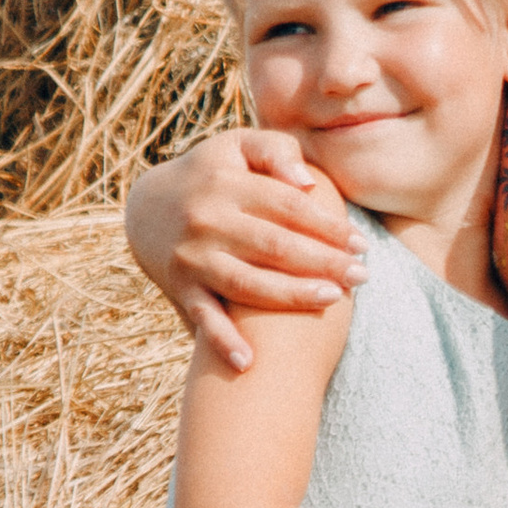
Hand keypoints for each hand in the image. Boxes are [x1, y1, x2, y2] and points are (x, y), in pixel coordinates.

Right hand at [124, 132, 360, 372]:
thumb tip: (307, 182)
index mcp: (226, 183)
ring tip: (332, 300)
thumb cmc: (212, 173)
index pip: (288, 206)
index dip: (327, 226)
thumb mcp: (238, 145)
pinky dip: (222, 341)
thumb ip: (276, 151)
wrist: (146, 208)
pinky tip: (248, 362)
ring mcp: (191, 256)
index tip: (360, 244)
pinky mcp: (179, 286)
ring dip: (290, 295)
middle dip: (322, 262)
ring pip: (246, 283)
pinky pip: (203, 317)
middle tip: (361, 276)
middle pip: (274, 246)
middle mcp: (207, 220)